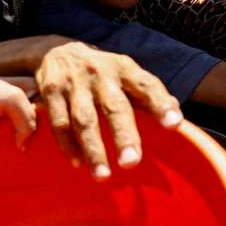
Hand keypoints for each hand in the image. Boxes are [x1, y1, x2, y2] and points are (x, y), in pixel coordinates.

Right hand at [35, 42, 181, 179]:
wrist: (58, 50)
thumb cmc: (103, 72)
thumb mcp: (126, 73)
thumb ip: (149, 94)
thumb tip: (175, 114)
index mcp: (124, 68)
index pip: (146, 85)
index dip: (161, 103)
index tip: (175, 124)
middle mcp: (100, 73)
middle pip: (113, 106)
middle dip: (123, 135)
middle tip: (132, 163)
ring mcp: (73, 82)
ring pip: (83, 119)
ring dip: (93, 148)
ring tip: (103, 175)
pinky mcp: (50, 92)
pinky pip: (59, 123)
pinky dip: (67, 145)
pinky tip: (78, 164)